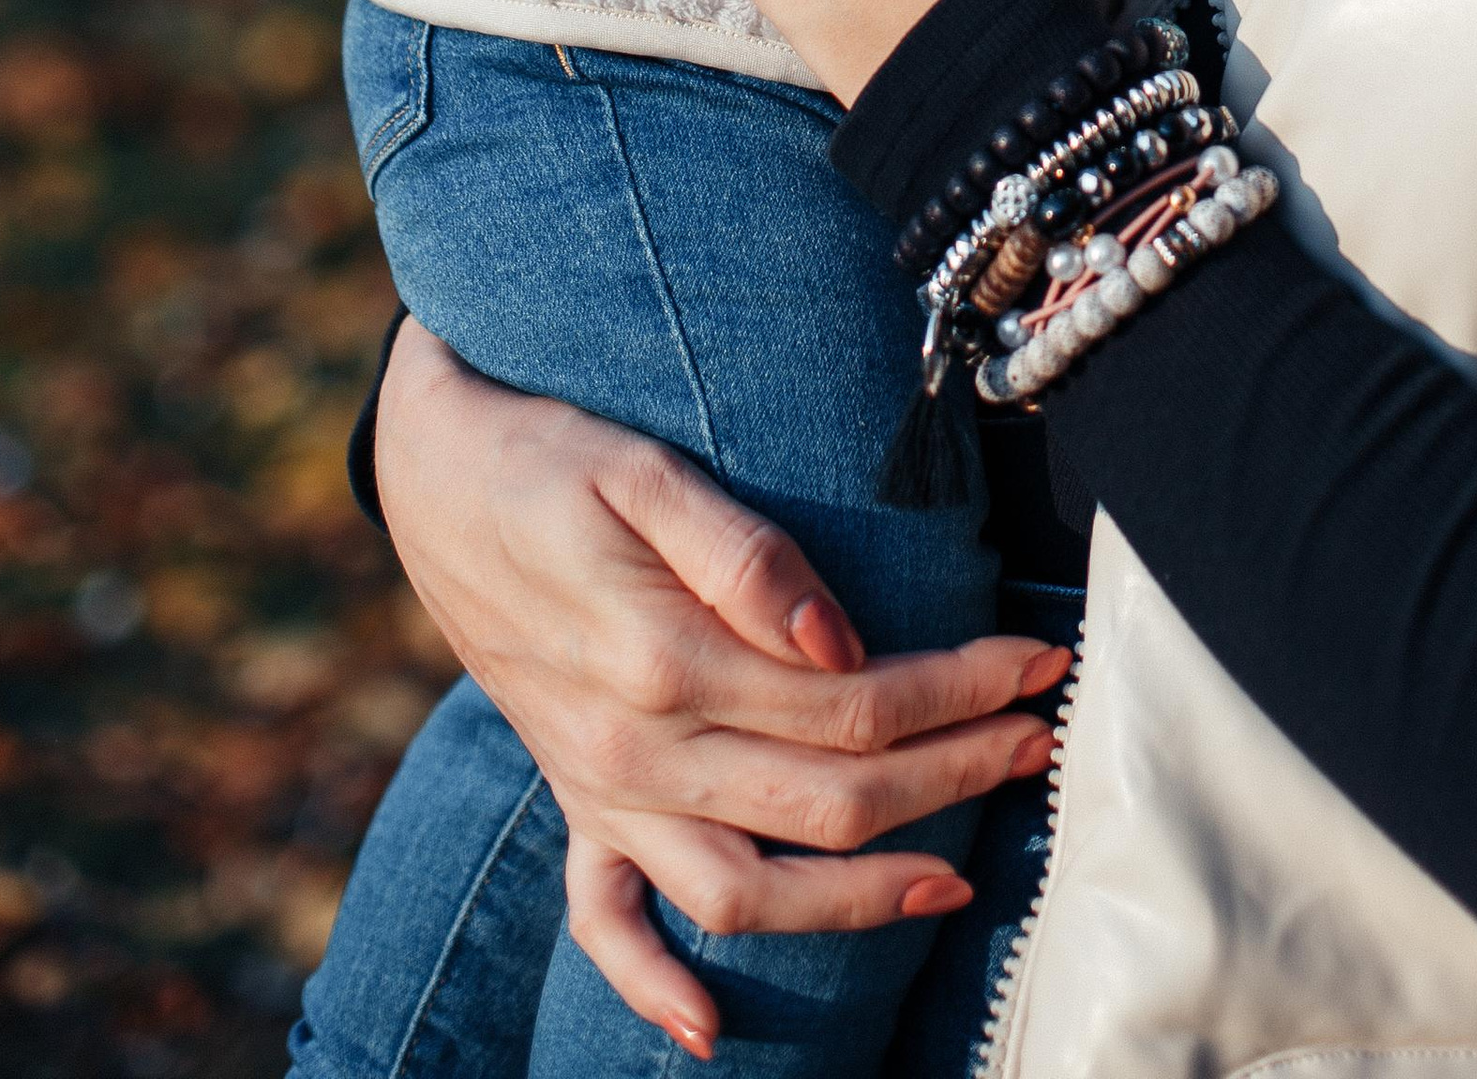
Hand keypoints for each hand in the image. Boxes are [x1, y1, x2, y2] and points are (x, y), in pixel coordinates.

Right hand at [377, 322, 1068, 1056]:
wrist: (438, 478)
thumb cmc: (555, 456)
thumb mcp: (646, 470)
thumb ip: (747, 557)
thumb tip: (844, 637)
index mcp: (665, 660)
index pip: (854, 702)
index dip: (961, 688)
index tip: (1038, 665)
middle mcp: (636, 749)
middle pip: (827, 800)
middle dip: (951, 778)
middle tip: (1036, 744)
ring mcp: (603, 790)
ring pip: (746, 888)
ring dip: (857, 898)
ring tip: (954, 880)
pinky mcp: (576, 802)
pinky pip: (605, 922)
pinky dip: (652, 985)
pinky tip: (709, 1030)